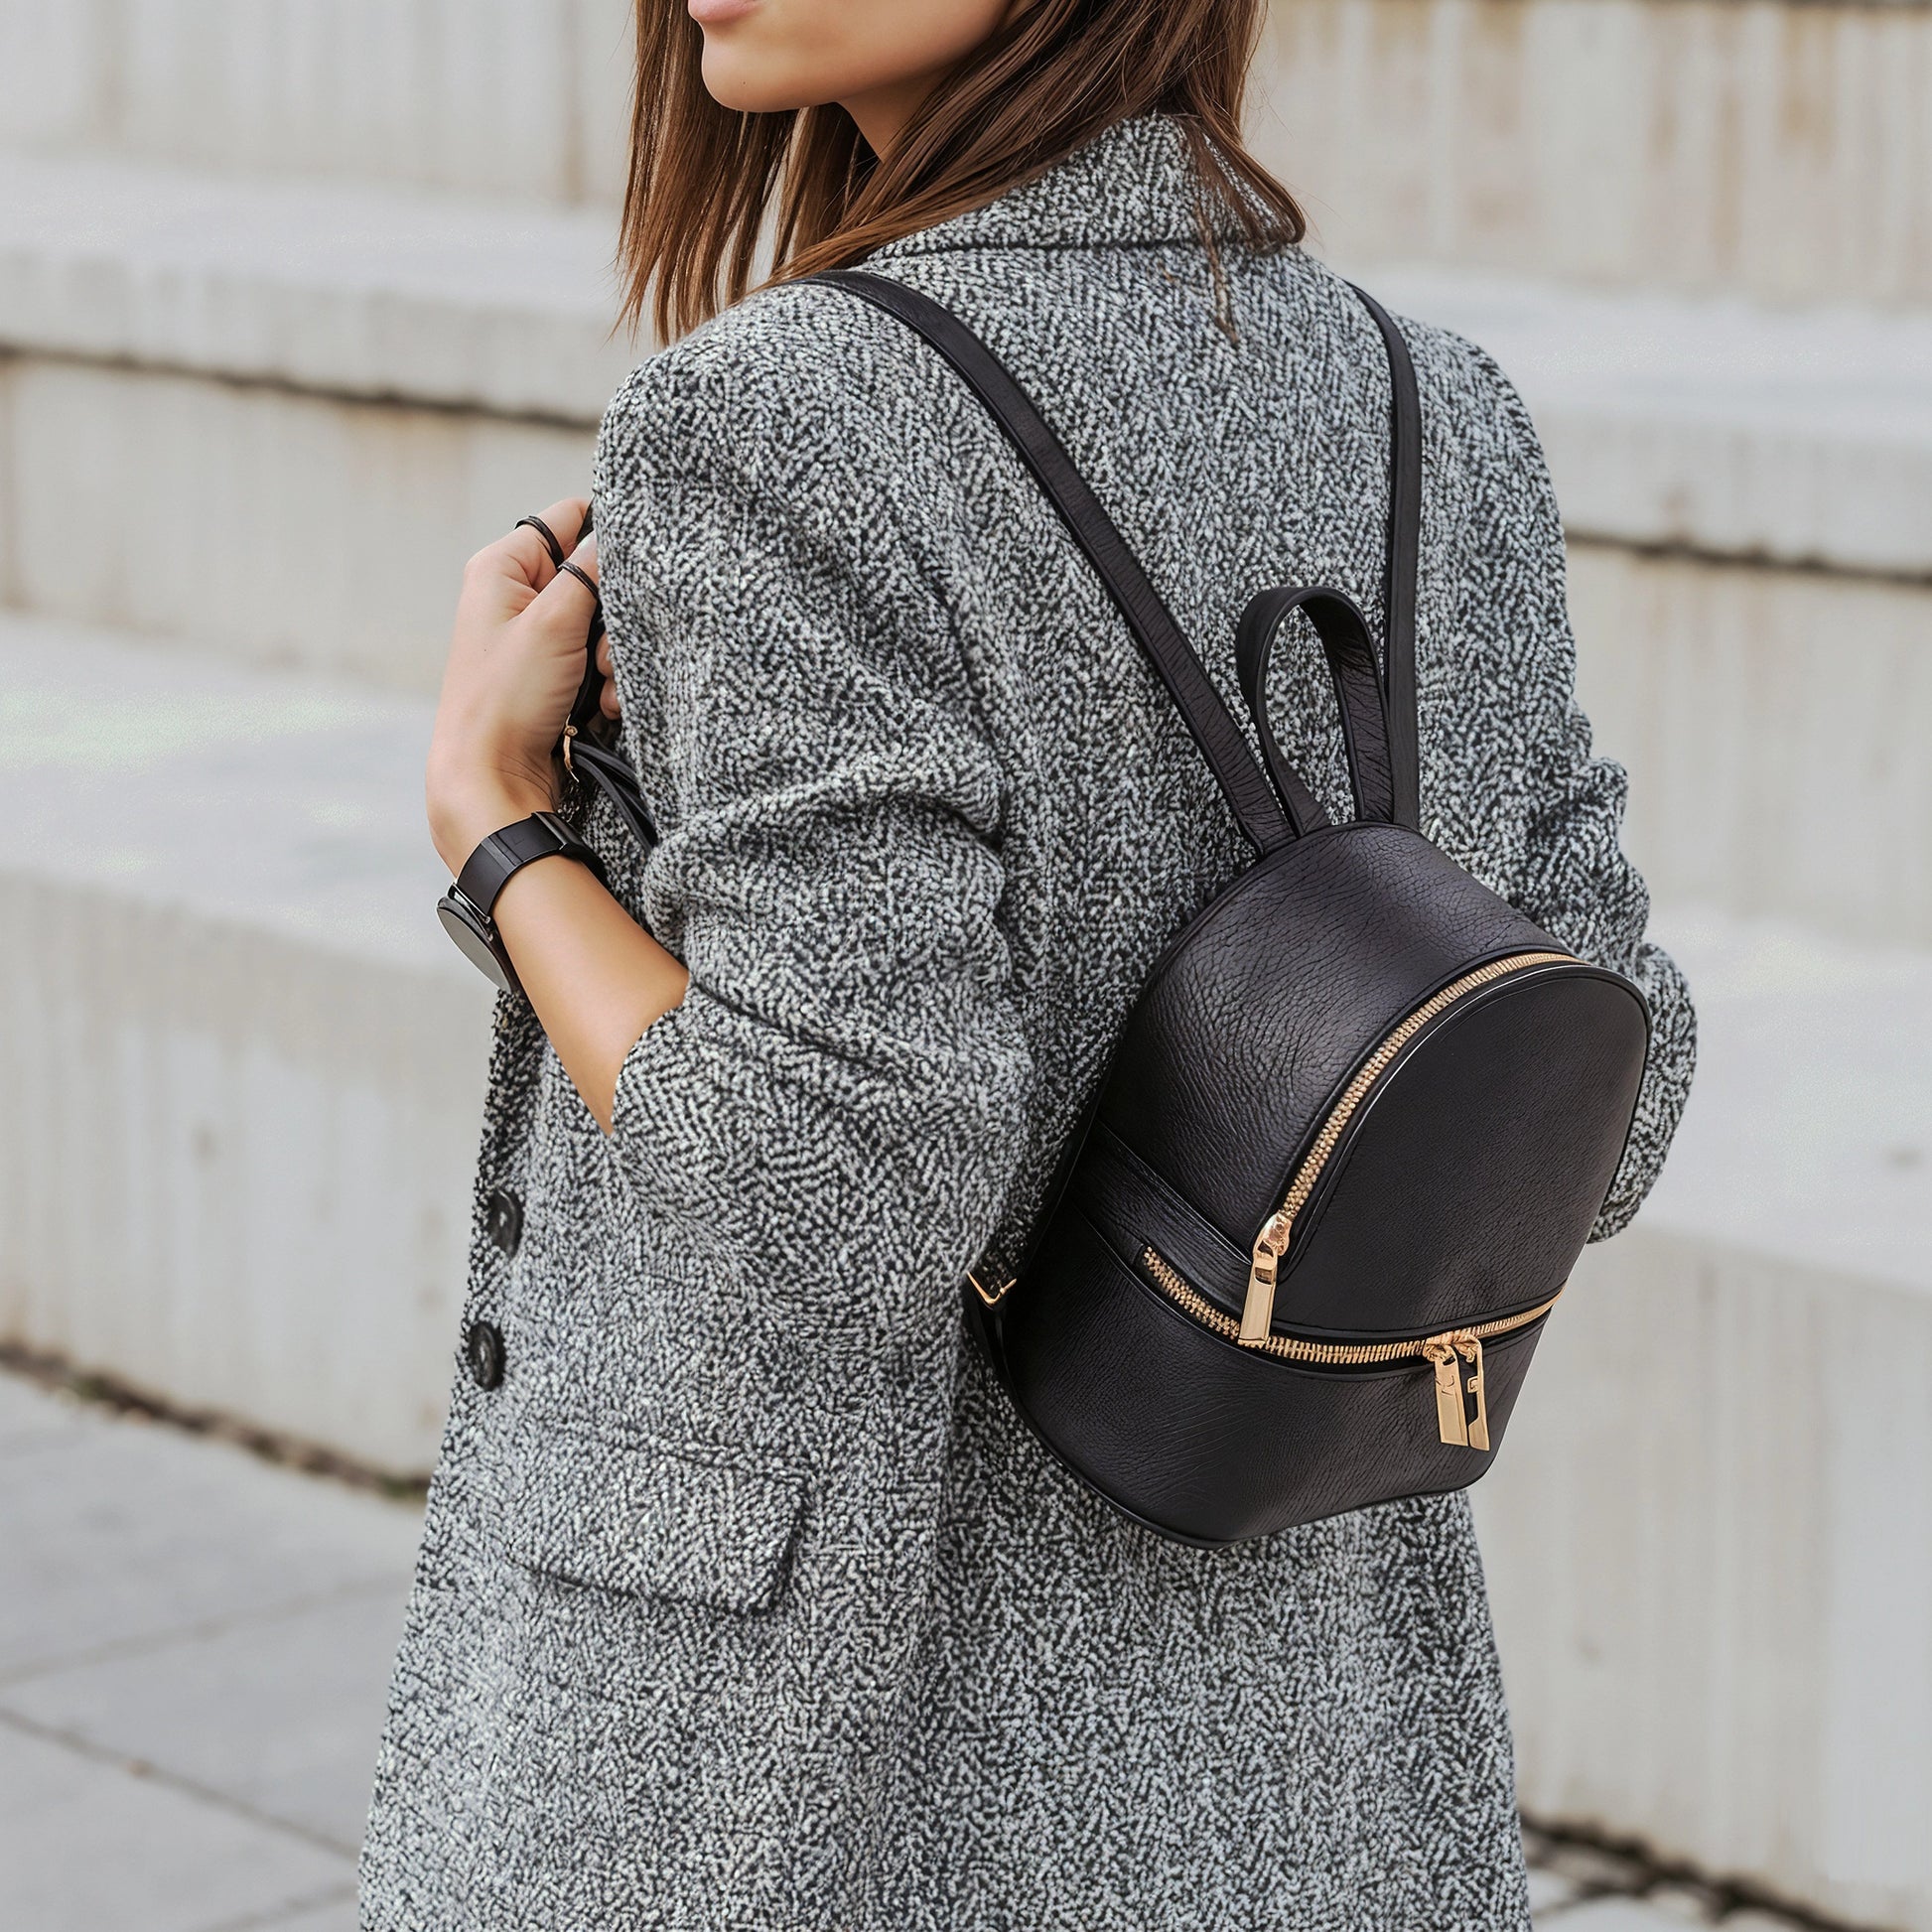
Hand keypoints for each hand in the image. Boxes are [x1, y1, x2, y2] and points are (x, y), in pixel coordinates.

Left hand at [425, 496, 616, 873]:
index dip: (604, 535)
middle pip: (593, 579)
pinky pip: (597, 665)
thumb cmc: (506, 699)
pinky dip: (607, 686)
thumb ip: (589, 572)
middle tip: (604, 650)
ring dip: (614, 659)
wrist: (492, 780)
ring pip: (603, 627)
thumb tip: (618, 535)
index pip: (566, 519)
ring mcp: (536, 640)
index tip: (633, 563)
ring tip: (599, 688)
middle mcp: (516, 598)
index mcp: (502, 569)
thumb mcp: (553, 623)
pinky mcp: (552, 678)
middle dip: (612, 618)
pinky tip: (600, 709)